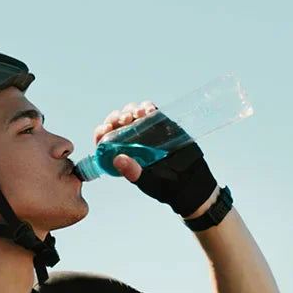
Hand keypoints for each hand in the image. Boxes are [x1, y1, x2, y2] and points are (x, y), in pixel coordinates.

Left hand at [93, 100, 219, 216]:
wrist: (190, 181)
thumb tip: (118, 160)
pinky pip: (149, 110)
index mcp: (121, 154)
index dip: (102, 132)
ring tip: (137, 114)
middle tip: (124, 119)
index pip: (104, 140)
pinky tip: (148, 110)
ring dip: (131, 110)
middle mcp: (129, 141)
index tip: (106, 128)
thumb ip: (133, 172)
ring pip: (130, 113)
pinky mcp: (159, 123)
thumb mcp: (147, 180)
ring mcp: (144, 130)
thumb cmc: (165, 185)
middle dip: (116, 117)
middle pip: (116, 123)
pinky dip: (147, 107)